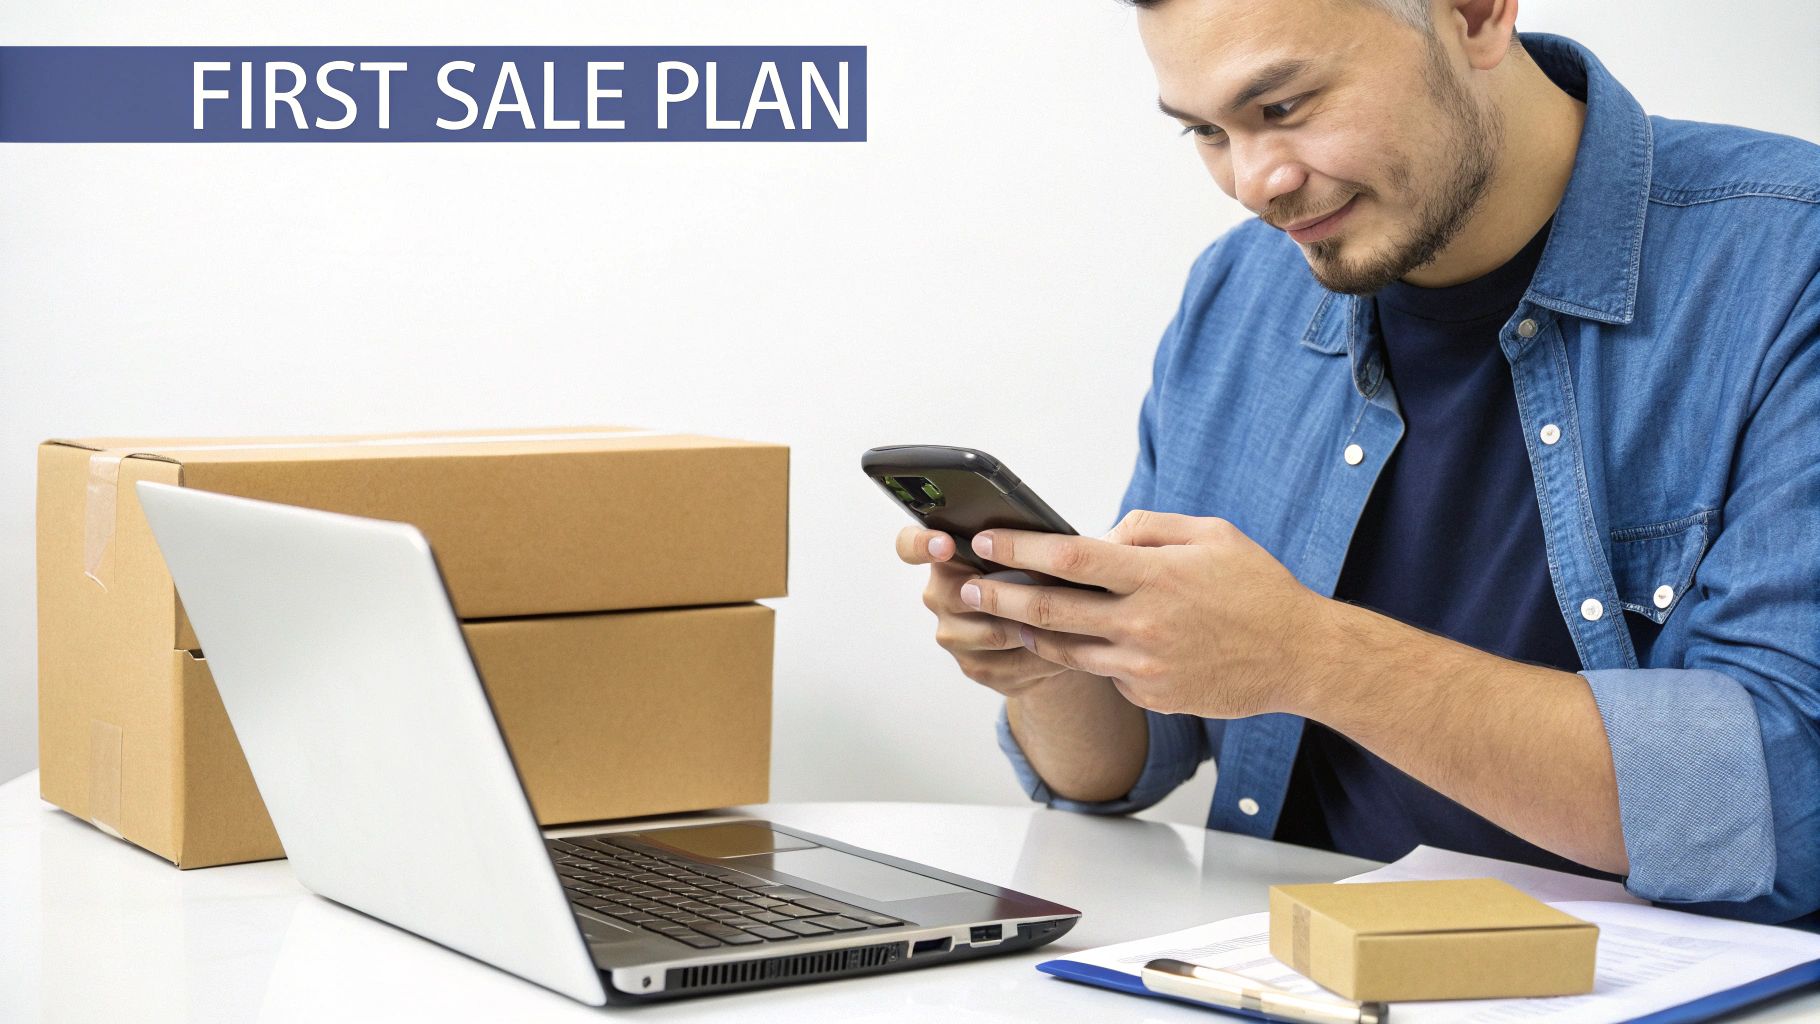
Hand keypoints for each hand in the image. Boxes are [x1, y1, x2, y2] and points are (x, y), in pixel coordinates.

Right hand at [894, 526, 1092, 697]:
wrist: (1049, 632)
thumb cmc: (1037, 580)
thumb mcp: (1029, 553)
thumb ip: (1021, 543)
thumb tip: (1039, 539)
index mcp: (946, 558)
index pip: (910, 546)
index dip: (922, 544)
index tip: (946, 545)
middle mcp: (940, 596)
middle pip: (956, 593)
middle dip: (1003, 590)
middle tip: (1043, 583)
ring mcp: (954, 635)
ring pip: (991, 631)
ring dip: (1032, 624)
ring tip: (1067, 616)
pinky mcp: (975, 667)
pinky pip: (1010, 662)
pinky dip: (1043, 652)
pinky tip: (1064, 643)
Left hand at [957, 510, 1331, 718]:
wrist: (1300, 656)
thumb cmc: (1257, 588)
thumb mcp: (1211, 534)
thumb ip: (1149, 528)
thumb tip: (1099, 536)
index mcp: (1156, 576)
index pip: (1070, 559)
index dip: (1021, 550)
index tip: (986, 540)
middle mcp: (1144, 623)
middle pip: (1051, 610)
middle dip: (999, 595)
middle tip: (964, 585)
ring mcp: (1145, 665)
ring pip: (1066, 650)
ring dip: (1028, 632)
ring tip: (1000, 614)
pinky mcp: (1151, 695)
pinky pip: (1105, 672)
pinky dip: (1090, 654)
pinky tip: (1082, 640)